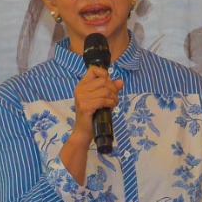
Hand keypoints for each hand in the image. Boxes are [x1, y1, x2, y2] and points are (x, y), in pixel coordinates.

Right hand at [59, 67, 122, 184]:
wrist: (83, 132)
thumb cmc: (93, 115)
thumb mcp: (101, 99)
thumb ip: (110, 89)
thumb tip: (120, 81)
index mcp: (82, 85)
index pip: (93, 69)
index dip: (104, 74)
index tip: (108, 84)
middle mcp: (80, 89)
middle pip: (103, 80)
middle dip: (113, 89)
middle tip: (114, 98)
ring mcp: (82, 97)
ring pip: (105, 90)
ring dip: (114, 97)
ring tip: (113, 104)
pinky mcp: (86, 106)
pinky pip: (103, 100)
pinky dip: (111, 103)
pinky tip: (111, 108)